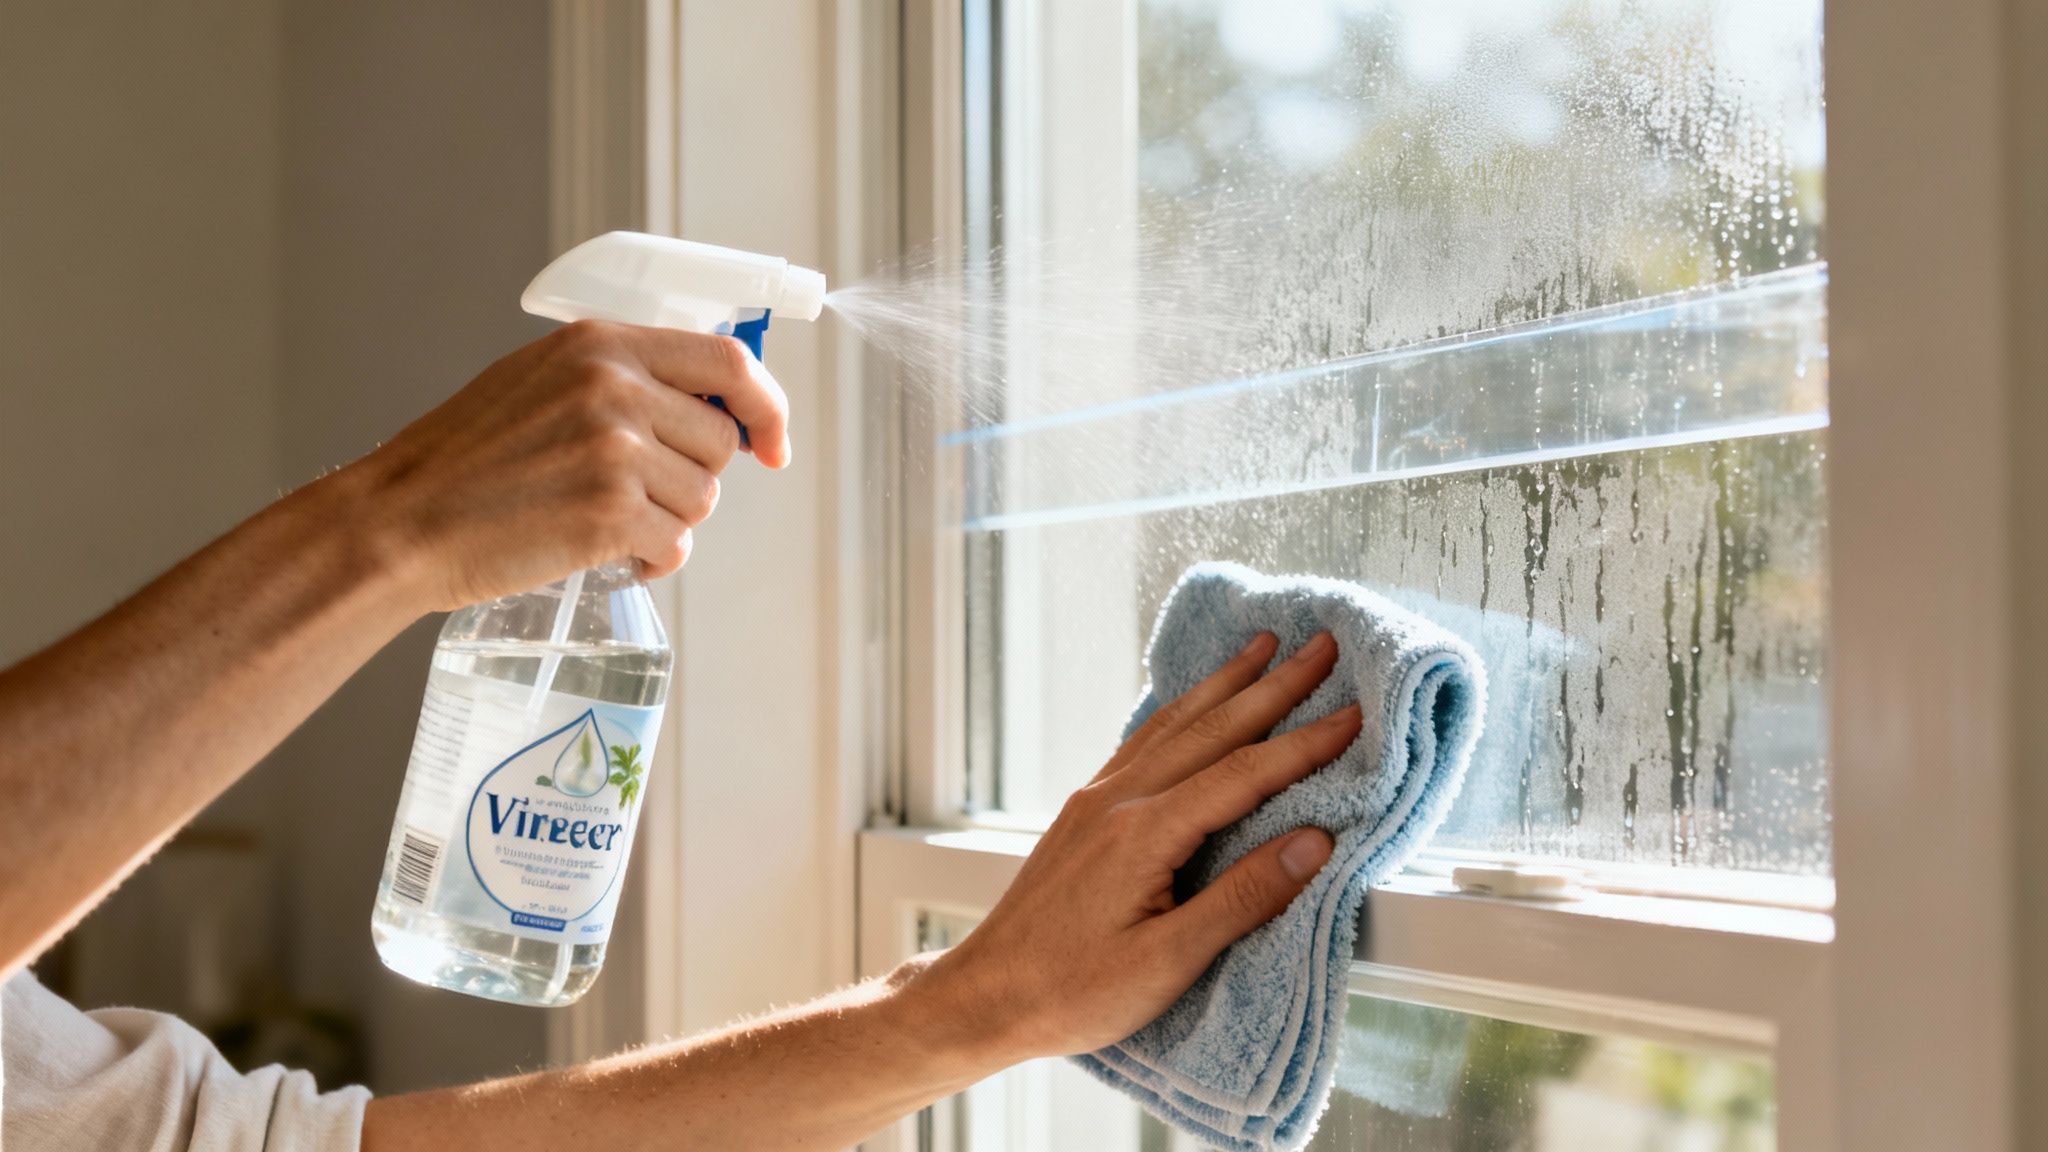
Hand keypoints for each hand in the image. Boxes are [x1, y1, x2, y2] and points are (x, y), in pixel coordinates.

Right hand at [346, 319, 791, 610]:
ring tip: (602, 519)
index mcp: (602, 344)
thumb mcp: (542, 382)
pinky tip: (607, 553)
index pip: (729, 362)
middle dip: (693, 477)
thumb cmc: (469, 461)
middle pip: (722, 441)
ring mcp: (614, 449)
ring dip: (667, 522)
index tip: (771, 445)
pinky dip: (652, 561)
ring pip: (702, 498)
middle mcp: (614, 386)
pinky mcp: (611, 512)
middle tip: (635, 494)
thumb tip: (718, 404)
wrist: (404, 521)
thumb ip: (623, 378)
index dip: (765, 407)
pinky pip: (676, 544)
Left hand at [909, 631, 1359, 1063]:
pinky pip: (1141, 742)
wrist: (985, 997)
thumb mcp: (1167, 962)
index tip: (1354, 713)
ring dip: (1224, 684)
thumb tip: (1313, 844)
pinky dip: (1178, 711)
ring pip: (1172, 725)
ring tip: (1262, 648)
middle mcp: (1118, 801)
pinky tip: (1188, 703)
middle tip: (1321, 646)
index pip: (1243, 775)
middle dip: (1272, 686)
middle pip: (1211, 729)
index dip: (1304, 744)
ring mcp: (1096, 801)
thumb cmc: (1072, 993)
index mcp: (1144, 834)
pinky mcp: (1083, 814)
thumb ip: (1242, 898)